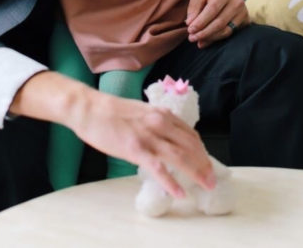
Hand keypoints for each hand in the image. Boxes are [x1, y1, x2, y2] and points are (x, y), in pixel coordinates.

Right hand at [11, 72, 216, 198]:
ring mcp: (149, 136)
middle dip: (204, 164)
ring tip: (206, 186)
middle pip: (191, 146)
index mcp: (162, 114)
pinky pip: (158, 168)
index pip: (190, 134)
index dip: (201, 151)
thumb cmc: (111, 111)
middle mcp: (160, 123)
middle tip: (212, 179)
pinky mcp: (136, 149)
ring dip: (196, 173)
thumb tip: (164, 138)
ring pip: (180, 156)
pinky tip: (179, 193)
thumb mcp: (140, 112)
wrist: (90, 108)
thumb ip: (155, 122)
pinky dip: (171, 182)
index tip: (206, 163)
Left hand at [185, 0, 249, 47]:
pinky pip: (229, 33)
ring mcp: (243, 12)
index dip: (201, 21)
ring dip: (209, 37)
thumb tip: (190, 22)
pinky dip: (216, 38)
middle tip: (192, 38)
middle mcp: (237, 1)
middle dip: (204, 32)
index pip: (212, 9)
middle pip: (219, 21)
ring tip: (198, 40)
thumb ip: (193, 7)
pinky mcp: (245, 21)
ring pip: (225, 30)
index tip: (190, 30)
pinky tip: (206, 41)